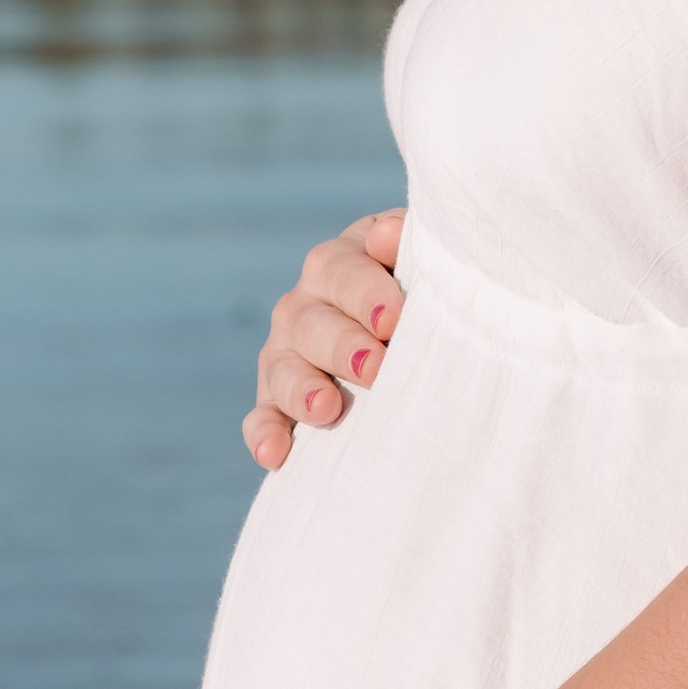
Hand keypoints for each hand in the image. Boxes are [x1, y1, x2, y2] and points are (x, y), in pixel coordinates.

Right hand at [247, 209, 406, 470]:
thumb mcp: (419, 257)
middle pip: (310, 322)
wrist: (411, 328)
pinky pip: (263, 415)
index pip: (342, 270)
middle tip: (374, 368)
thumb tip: (386, 234)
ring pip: (282, 368)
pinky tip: (275, 454)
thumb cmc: (424, 287)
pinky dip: (265, 434)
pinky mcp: (276, 398)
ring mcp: (286, 352)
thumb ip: (407, 242)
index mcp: (339, 263)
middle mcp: (305, 304)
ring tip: (326, 410)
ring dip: (302, 390)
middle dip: (342, 346)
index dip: (367, 294)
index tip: (393, 320)